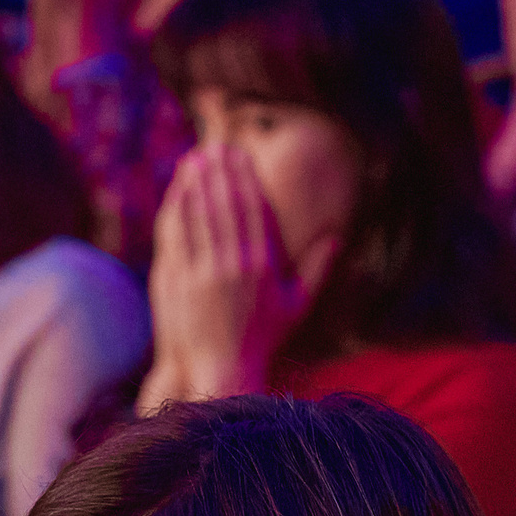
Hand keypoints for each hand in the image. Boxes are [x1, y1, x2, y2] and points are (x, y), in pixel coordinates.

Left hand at [144, 147, 333, 403]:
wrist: (226, 370)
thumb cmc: (265, 339)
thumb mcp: (297, 304)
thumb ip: (317, 269)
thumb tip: (337, 237)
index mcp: (265, 267)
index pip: (255, 211)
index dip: (247, 179)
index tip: (241, 156)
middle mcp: (238, 266)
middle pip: (228, 206)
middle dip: (223, 172)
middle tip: (217, 145)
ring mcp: (209, 274)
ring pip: (203, 216)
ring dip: (199, 184)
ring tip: (196, 158)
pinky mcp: (184, 283)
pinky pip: (181, 237)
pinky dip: (180, 210)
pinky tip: (178, 192)